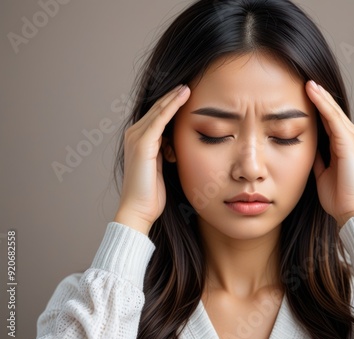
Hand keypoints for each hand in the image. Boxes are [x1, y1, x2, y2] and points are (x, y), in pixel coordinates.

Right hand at [114, 84, 189, 234]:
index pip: (157, 116)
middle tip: (189, 84)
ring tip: (188, 86)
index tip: (187, 94)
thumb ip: (165, 151)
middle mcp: (134, 135)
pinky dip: (172, 106)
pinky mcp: (143, 143)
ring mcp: (136, 137)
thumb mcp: (161, 166)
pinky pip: (160, 119)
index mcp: (139, 140)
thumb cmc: (152, 193)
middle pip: (157, 109)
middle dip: (173, 96)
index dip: (171, 104)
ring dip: (174, 97)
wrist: (139, 209)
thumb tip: (176, 144)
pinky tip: (183, 96)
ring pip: (159, 111)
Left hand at [305, 80, 353, 227]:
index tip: (299, 93)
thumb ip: (317, 158)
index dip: (314, 105)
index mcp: (340, 144)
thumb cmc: (337, 195)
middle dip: (317, 95)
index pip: (325, 118)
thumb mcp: (321, 172)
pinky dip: (323, 104)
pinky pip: (333, 118)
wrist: (350, 209)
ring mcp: (349, 137)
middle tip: (302, 79)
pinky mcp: (348, 141)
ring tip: (306, 80)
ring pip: (331, 110)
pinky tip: (313, 92)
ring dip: (319, 94)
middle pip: (329, 110)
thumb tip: (307, 149)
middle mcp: (347, 137)